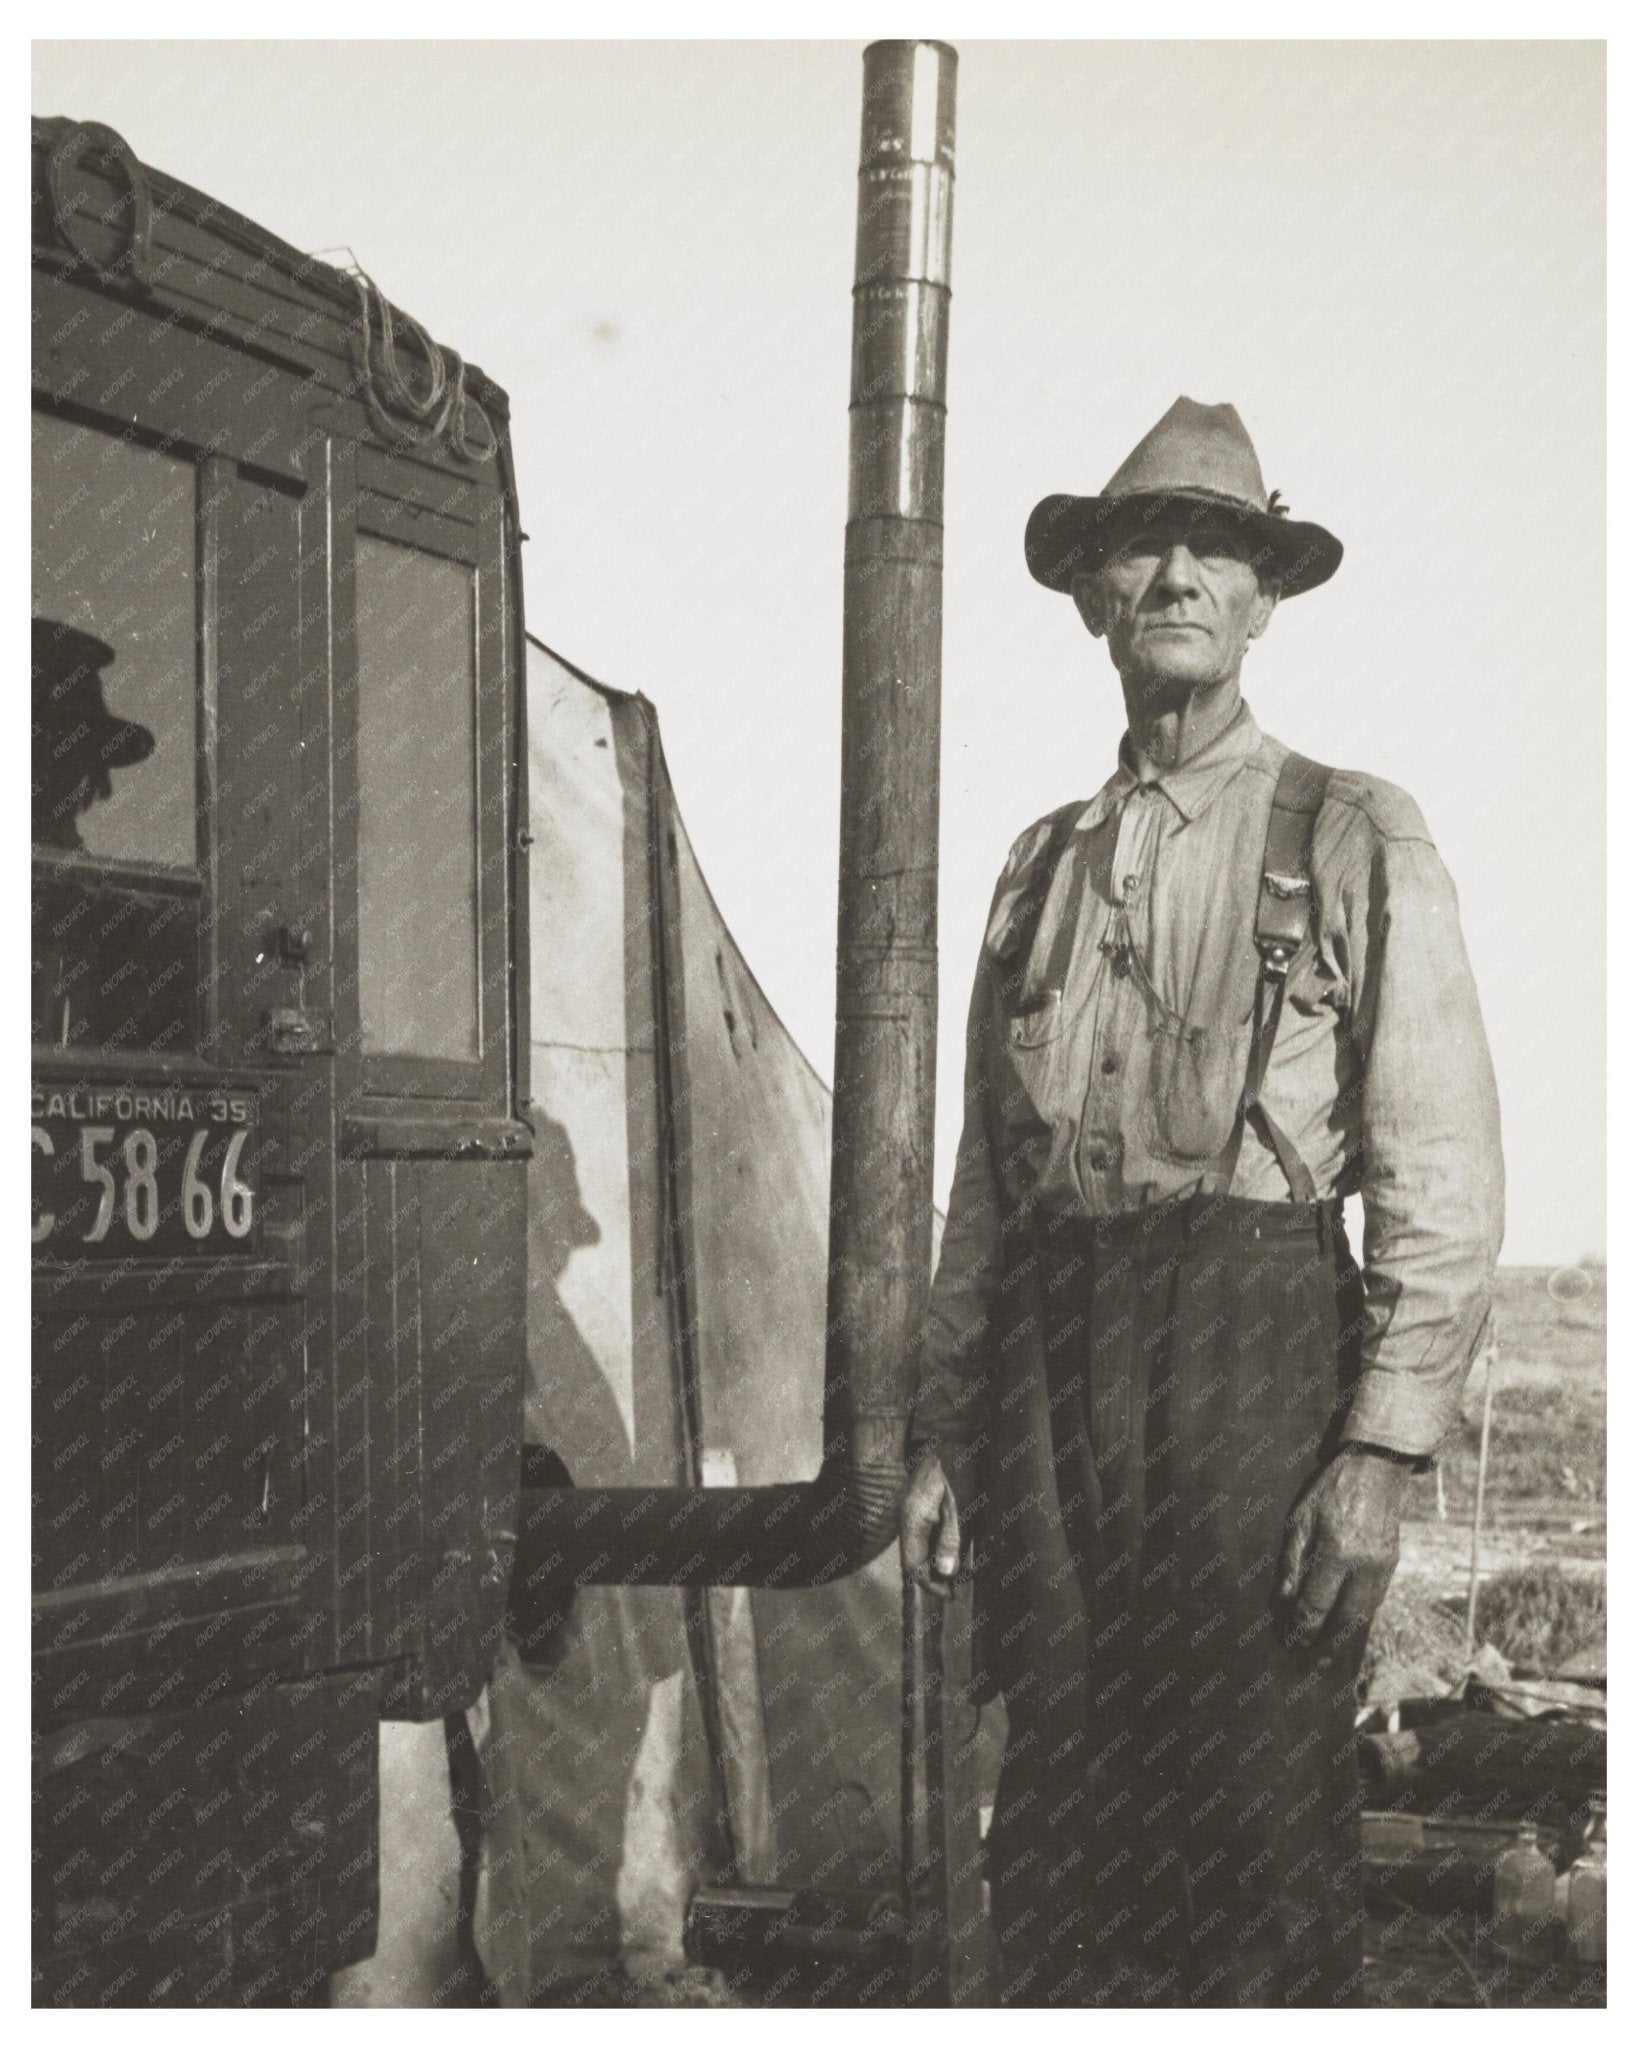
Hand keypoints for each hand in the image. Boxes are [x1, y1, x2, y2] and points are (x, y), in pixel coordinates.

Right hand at [900, 1452, 961, 1600]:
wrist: (948, 1433)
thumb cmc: (958, 1467)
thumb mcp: (960, 1507)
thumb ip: (950, 1540)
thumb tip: (945, 1573)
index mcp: (912, 1520)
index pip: (912, 1565)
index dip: (930, 1585)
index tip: (949, 1596)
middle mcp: (907, 1516)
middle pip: (913, 1558)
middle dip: (933, 1576)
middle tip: (955, 1588)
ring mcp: (911, 1508)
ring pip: (919, 1545)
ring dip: (935, 1562)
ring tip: (957, 1572)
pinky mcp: (918, 1502)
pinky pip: (923, 1531)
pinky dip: (936, 1544)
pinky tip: (952, 1547)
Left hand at [1278, 1450, 1409, 1662]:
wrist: (1375, 1469)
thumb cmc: (1329, 1490)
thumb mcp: (1300, 1519)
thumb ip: (1292, 1562)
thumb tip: (1285, 1601)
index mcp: (1337, 1552)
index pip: (1316, 1604)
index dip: (1301, 1627)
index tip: (1289, 1641)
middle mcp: (1364, 1565)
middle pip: (1346, 1620)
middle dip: (1326, 1644)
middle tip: (1309, 1661)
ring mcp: (1383, 1567)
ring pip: (1364, 1615)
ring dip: (1344, 1636)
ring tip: (1326, 1652)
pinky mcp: (1392, 1565)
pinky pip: (1374, 1601)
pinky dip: (1358, 1617)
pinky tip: (1345, 1625)